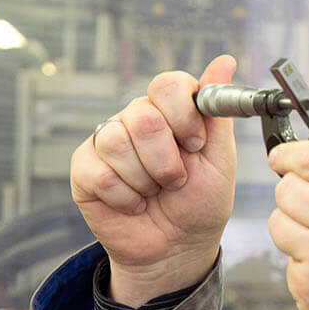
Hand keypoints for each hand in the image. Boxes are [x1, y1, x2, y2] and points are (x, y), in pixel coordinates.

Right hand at [71, 55, 236, 305]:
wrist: (178, 248)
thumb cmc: (201, 203)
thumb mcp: (220, 159)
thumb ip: (217, 110)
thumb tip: (225, 60)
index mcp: (170, 111)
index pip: (167, 84)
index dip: (183, 116)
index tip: (196, 145)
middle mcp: (136, 119)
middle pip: (142, 116)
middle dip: (167, 159)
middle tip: (176, 180)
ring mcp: (107, 141)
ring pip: (117, 142)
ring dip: (146, 180)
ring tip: (154, 193)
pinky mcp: (84, 169)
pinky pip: (100, 173)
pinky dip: (125, 197)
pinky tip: (133, 204)